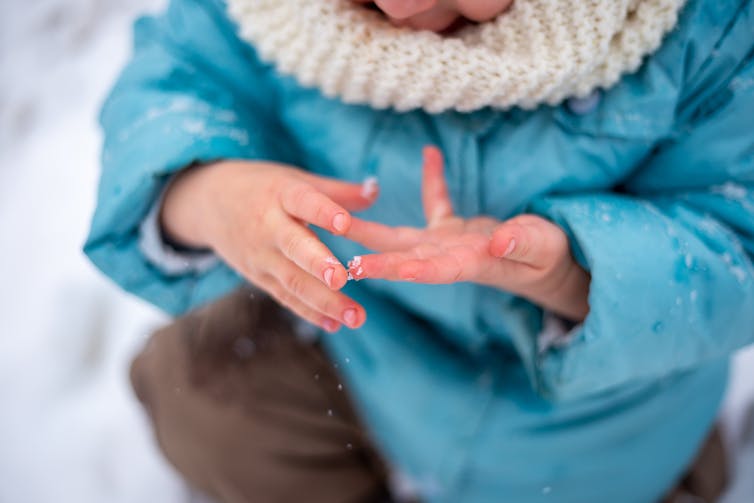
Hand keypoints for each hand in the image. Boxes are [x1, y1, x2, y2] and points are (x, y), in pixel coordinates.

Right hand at [160, 160, 378, 331]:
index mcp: (281, 194)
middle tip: (342, 279)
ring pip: (292, 280)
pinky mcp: (258, 277)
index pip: (303, 202)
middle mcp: (268, 226)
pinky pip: (285, 297)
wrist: (210, 204)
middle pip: (293, 247)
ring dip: (324, 301)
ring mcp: (261, 256)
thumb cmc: (265, 187)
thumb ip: (337, 190)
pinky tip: (335, 325)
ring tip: (355, 317)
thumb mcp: (295, 179)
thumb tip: (375, 190)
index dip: (323, 212)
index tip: (344, 224)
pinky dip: (309, 312)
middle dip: (317, 265)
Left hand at [345, 147, 589, 321]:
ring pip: (404, 236)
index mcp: (472, 264)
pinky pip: (438, 202)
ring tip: (339, 217)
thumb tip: (498, 240)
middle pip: (404, 256)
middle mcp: (451, 256)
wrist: (549, 263)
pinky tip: (432, 153)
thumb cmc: (550, 257)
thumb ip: (522, 243)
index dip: (399, 268)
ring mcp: (448, 243)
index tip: (367, 268)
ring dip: (372, 229)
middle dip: (369, 254)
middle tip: (334, 257)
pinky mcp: (455, 230)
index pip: (431, 269)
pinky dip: (435, 180)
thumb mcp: (543, 248)